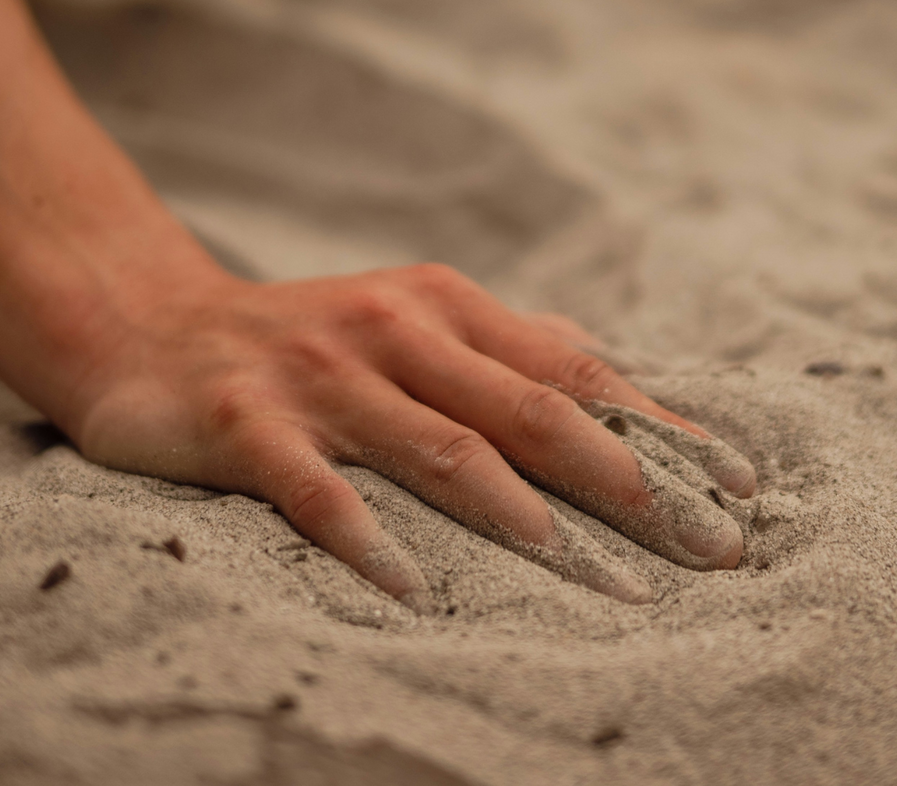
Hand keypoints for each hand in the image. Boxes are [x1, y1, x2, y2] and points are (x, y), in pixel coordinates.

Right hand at [69, 263, 755, 610]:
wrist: (154, 324)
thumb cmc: (314, 336)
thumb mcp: (418, 321)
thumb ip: (507, 347)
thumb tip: (611, 379)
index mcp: (451, 306)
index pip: (579, 370)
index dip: (663, 427)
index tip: (741, 485)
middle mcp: (400, 332)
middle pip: (535, 412)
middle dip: (632, 484)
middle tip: (710, 550)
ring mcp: (324, 376)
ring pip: (444, 449)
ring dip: (530, 517)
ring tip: (608, 580)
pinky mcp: (247, 423)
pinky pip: (316, 488)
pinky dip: (367, 536)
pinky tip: (413, 589)